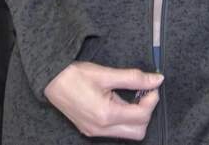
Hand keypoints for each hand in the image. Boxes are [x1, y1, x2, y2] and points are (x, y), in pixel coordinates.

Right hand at [44, 61, 164, 139]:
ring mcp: (95, 131)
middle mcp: (101, 128)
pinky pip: (116, 132)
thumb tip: (157, 80)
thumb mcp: (106, 74)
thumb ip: (133, 78)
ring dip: (136, 117)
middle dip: (146, 113)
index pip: (142, 115)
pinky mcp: (90, 130)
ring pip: (128, 134)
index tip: (151, 86)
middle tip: (143, 93)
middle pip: (139, 132)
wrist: (51, 80)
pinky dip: (124, 119)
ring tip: (131, 97)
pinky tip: (119, 102)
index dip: (152, 99)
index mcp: (106, 114)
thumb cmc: (75, 76)